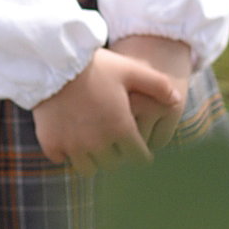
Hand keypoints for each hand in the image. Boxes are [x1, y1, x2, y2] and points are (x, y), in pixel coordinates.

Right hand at [31, 45, 183, 170]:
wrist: (53, 60)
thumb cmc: (96, 64)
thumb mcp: (130, 70)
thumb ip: (157, 86)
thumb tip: (177, 101)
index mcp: (120, 128)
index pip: (138, 159)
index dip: (141, 155)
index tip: (139, 150)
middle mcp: (97, 142)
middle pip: (113, 165)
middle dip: (117, 156)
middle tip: (116, 144)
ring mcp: (72, 145)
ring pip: (88, 168)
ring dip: (93, 159)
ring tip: (93, 145)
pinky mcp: (51, 143)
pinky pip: (61, 159)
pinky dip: (66, 153)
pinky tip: (69, 138)